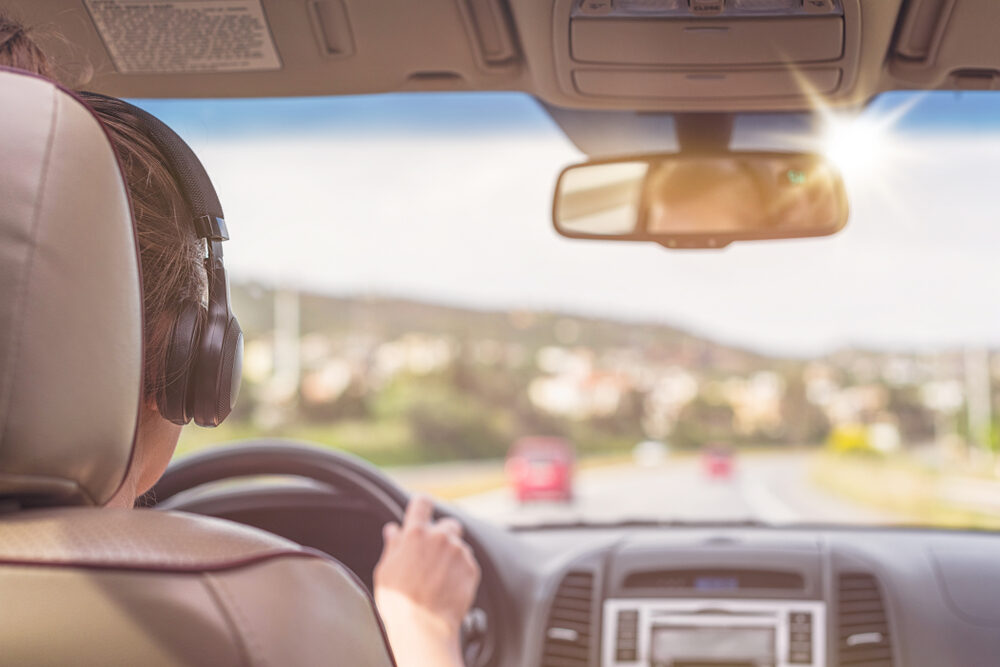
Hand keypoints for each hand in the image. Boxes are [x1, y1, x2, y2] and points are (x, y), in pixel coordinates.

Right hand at [373, 495, 480, 665]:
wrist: (423, 628)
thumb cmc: (399, 602)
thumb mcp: (386, 571)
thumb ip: (393, 546)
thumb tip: (393, 530)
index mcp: (415, 534)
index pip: (422, 502)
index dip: (422, 507)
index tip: (423, 514)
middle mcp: (440, 537)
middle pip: (448, 524)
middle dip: (442, 535)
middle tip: (432, 557)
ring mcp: (458, 552)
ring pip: (459, 545)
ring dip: (452, 555)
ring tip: (439, 578)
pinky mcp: (472, 568)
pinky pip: (468, 562)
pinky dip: (461, 571)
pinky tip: (449, 587)